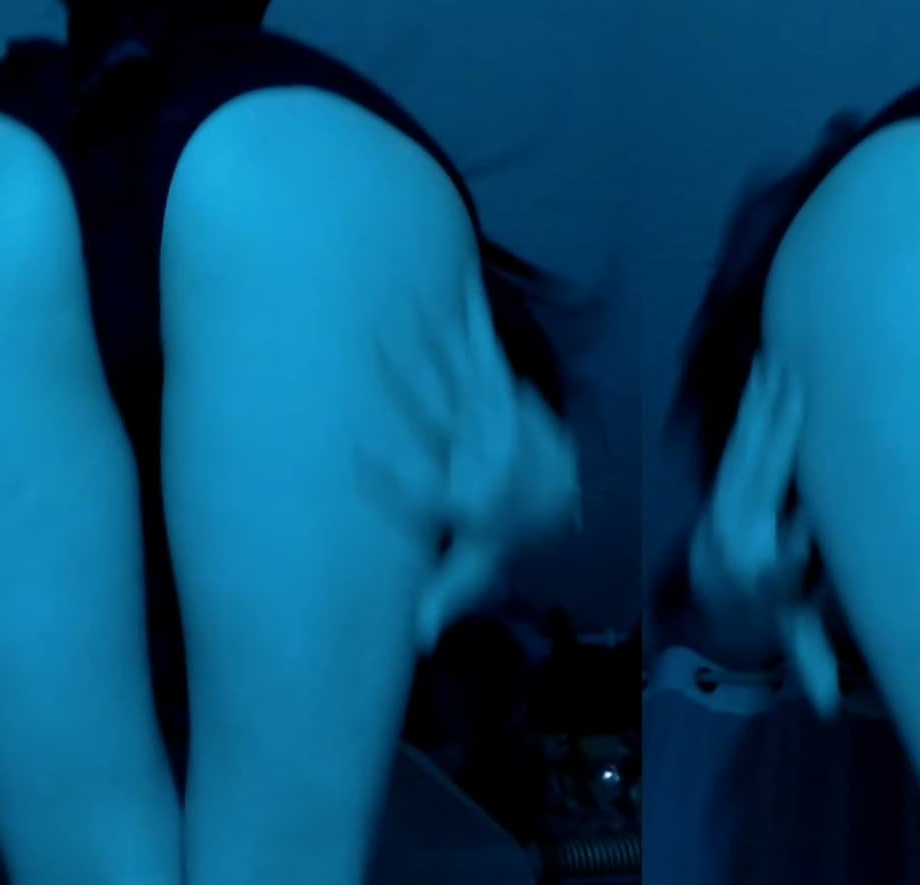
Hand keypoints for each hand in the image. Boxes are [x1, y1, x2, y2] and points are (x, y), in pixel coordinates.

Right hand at [367, 269, 582, 652]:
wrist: (564, 489)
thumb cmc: (505, 531)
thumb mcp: (480, 566)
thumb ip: (446, 593)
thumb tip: (417, 640)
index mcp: (466, 494)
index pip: (420, 482)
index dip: (390, 469)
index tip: (355, 446)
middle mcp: (479, 448)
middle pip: (435, 412)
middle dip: (405, 379)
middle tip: (371, 343)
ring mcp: (492, 412)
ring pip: (452, 372)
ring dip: (426, 337)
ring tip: (400, 302)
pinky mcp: (501, 387)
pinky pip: (480, 346)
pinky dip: (468, 313)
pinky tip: (459, 280)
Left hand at [692, 355, 839, 716]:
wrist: (710, 589)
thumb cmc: (768, 604)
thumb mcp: (791, 628)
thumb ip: (810, 655)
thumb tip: (824, 704)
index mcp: (756, 568)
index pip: (775, 551)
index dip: (791, 536)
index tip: (806, 517)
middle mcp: (734, 531)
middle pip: (758, 480)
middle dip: (779, 439)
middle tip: (801, 393)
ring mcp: (723, 498)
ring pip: (746, 449)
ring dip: (765, 406)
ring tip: (784, 362)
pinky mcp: (723, 474)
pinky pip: (740, 436)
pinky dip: (754, 402)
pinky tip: (768, 366)